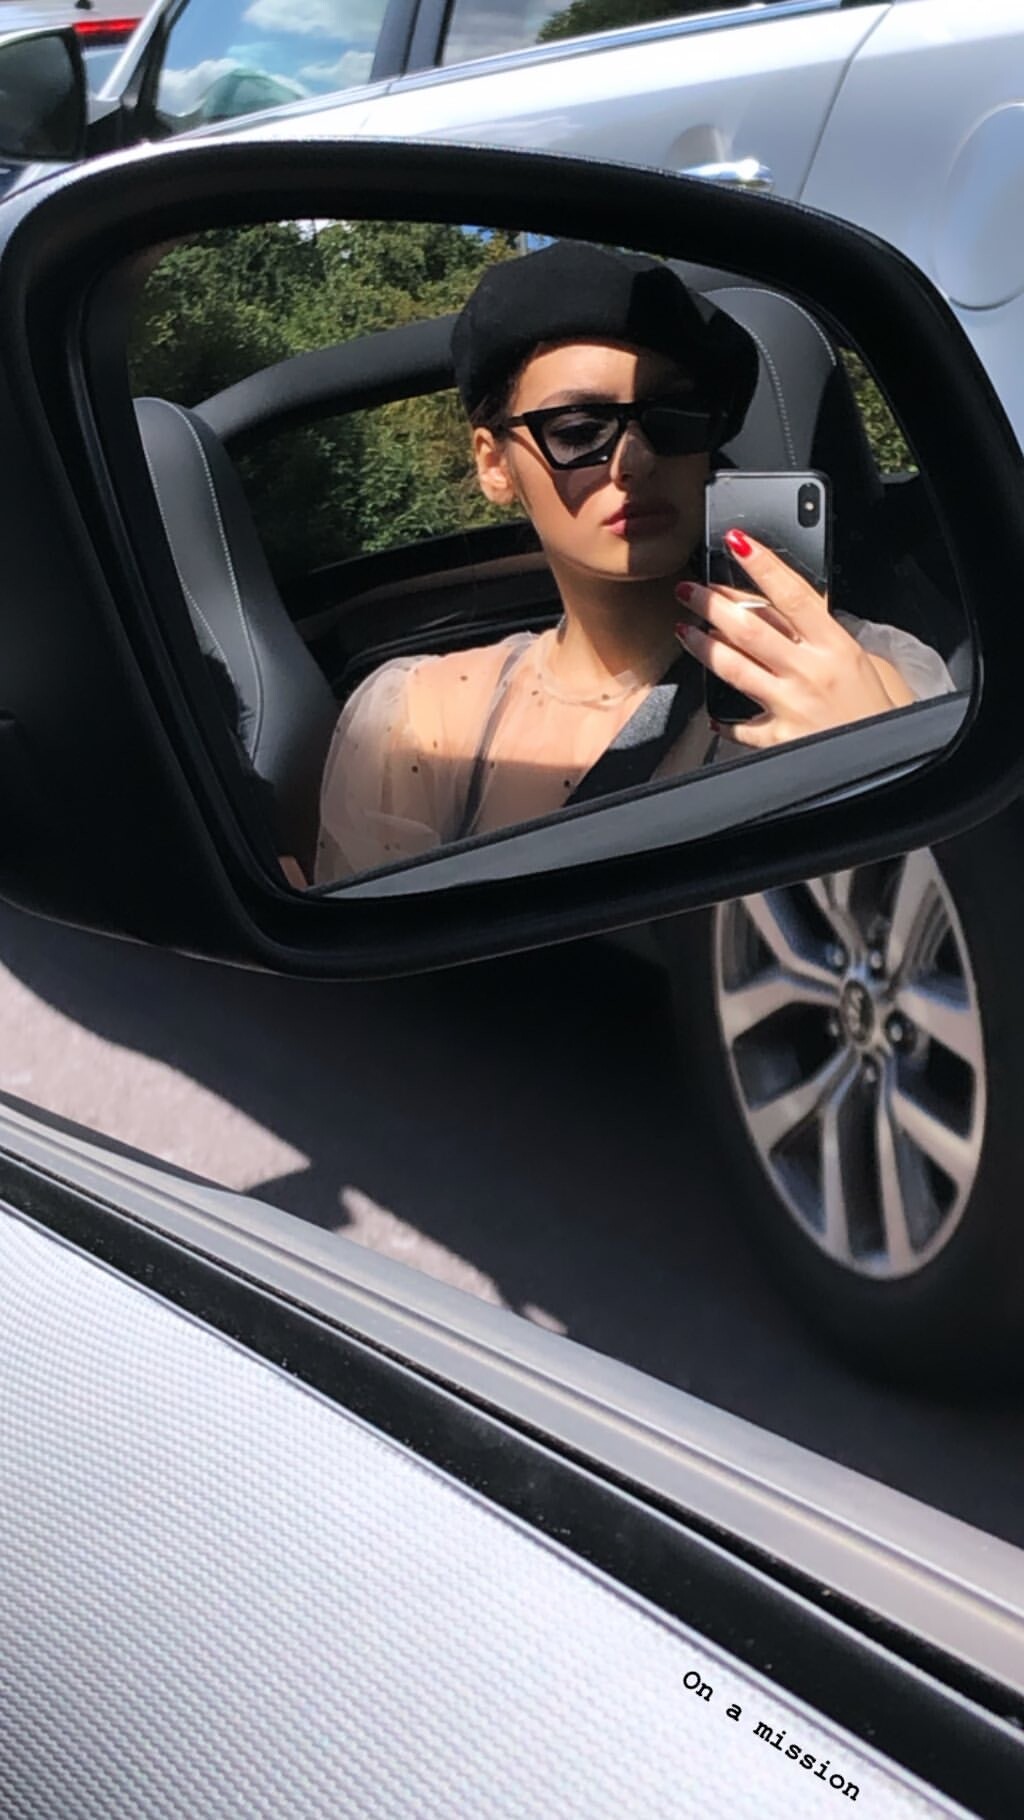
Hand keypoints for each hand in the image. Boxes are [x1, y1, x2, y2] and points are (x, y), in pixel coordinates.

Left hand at [675, 529, 908, 749]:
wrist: (890, 765)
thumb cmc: (879, 714)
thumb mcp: (865, 664)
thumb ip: (827, 642)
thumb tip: (793, 620)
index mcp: (836, 647)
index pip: (794, 594)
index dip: (763, 565)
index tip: (738, 542)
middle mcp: (810, 672)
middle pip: (750, 628)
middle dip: (712, 603)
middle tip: (689, 589)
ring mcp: (790, 705)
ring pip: (734, 667)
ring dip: (703, 646)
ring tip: (684, 630)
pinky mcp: (779, 739)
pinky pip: (740, 727)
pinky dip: (723, 720)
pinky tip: (712, 713)